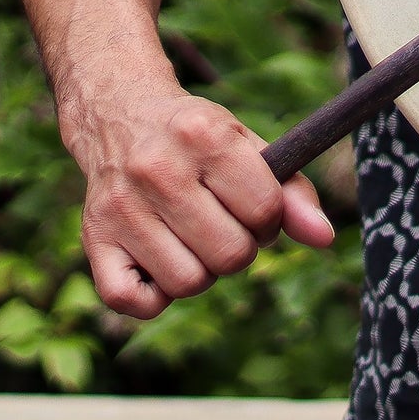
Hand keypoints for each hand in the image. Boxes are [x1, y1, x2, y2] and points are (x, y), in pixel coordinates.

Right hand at [67, 88, 334, 318]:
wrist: (119, 117)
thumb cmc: (199, 140)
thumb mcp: (250, 147)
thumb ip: (292, 193)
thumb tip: (325, 238)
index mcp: (205, 136)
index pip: (265, 211)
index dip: (268, 219)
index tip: (252, 206)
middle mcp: (157, 169)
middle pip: (231, 255)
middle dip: (240, 248)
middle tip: (223, 224)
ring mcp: (121, 207)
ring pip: (189, 283)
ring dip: (202, 271)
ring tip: (193, 239)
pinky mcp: (93, 238)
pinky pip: (131, 301)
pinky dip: (154, 296)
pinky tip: (158, 261)